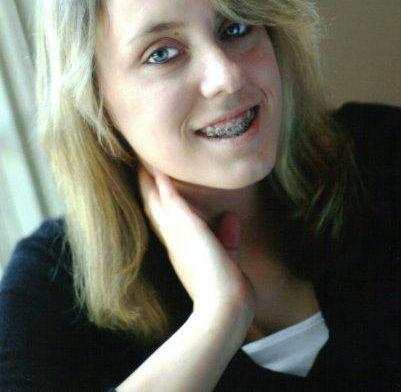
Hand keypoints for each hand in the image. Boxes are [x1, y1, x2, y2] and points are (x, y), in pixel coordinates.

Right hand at [138, 166, 255, 318]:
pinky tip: (155, 166)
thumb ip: (226, 239)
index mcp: (180, 250)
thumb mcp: (226, 259)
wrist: (225, 309)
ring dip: (148, 179)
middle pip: (152, 208)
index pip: (165, 221)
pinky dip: (161, 182)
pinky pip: (169, 198)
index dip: (156, 203)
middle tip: (139, 165)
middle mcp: (174, 241)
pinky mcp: (185, 227)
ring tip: (142, 158)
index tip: (152, 185)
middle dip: (146, 186)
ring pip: (155, 200)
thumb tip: (231, 219)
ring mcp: (177, 233)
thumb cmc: (227, 292)